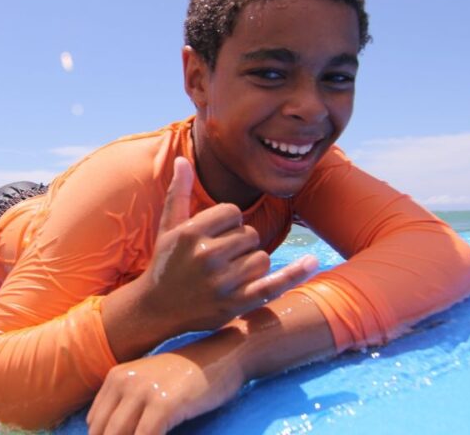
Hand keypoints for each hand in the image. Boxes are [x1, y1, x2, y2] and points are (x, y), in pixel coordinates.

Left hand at [86, 337, 245, 434]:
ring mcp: (143, 392)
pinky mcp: (164, 404)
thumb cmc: (186, 376)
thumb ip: (125, 403)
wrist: (221, 356)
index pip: (93, 423)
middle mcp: (123, 382)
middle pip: (103, 432)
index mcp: (115, 378)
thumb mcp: (146, 381)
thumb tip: (105, 432)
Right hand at [121, 157, 317, 336]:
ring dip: (251, 266)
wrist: (157, 309)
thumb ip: (178, 193)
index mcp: (191, 233)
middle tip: (218, 261)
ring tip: (227, 276)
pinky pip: (273, 284)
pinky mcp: (236, 303)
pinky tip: (312, 261)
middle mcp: (207, 255)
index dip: (228, 223)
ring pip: (261, 259)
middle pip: (250, 235)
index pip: (232, 212)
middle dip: (239, 245)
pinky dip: (295, 273)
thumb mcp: (168, 228)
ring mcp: (223, 281)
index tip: (214, 237)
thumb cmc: (165, 264)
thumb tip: (184, 159)